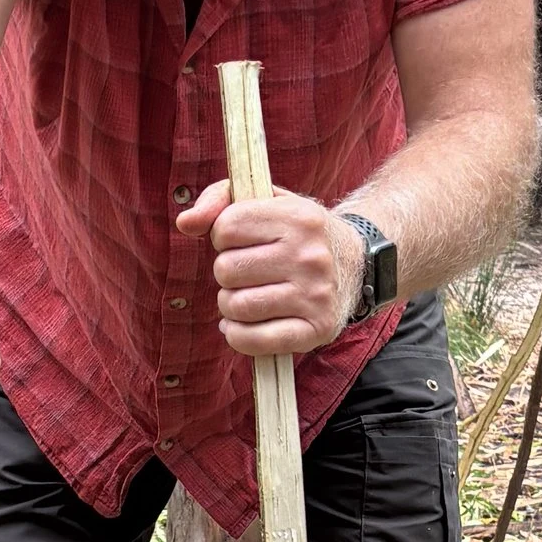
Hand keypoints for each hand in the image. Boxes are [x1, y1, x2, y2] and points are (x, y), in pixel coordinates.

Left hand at [175, 182, 361, 358]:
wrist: (355, 263)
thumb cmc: (296, 232)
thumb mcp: (266, 201)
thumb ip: (220, 200)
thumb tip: (185, 223)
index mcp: (298, 217)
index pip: (226, 228)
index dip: (223, 236)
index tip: (242, 241)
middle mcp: (310, 256)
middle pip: (226, 270)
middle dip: (227, 273)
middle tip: (248, 272)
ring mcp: (315, 295)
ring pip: (236, 306)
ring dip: (230, 305)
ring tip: (248, 296)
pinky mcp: (316, 329)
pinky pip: (253, 341)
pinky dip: (237, 335)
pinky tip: (244, 325)